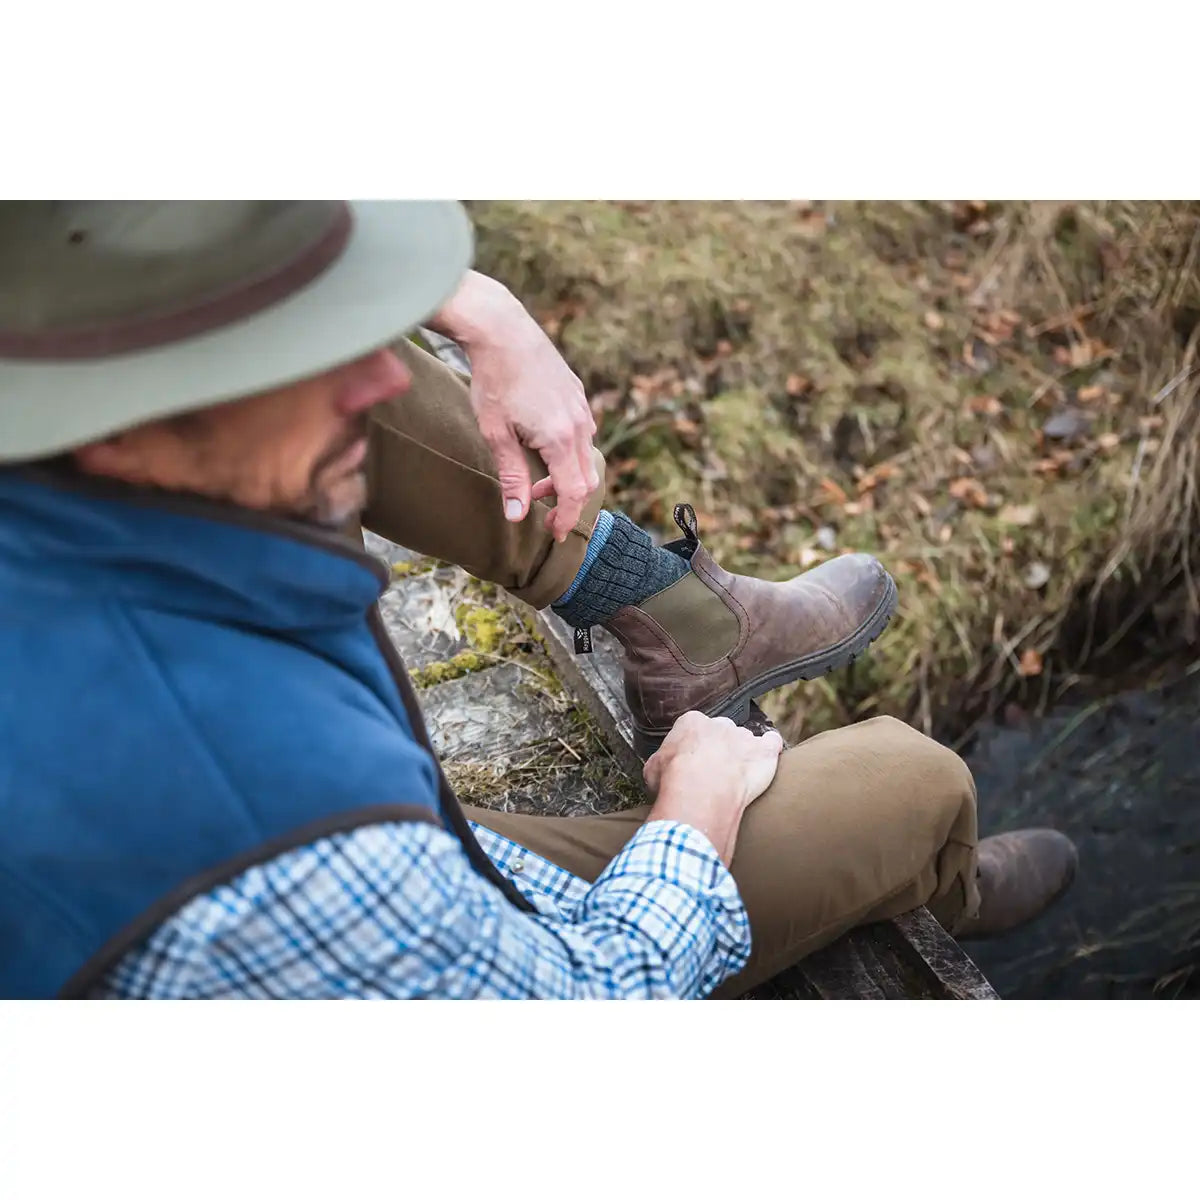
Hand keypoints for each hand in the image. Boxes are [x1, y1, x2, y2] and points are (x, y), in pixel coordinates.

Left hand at [427, 271, 598, 541]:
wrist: (502, 329)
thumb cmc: (493, 381)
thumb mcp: (496, 434)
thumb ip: (511, 477)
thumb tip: (517, 515)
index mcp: (561, 439)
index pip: (574, 493)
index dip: (566, 518)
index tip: (554, 533)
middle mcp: (579, 425)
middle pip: (586, 479)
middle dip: (567, 500)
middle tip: (541, 509)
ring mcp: (581, 408)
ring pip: (586, 456)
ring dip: (567, 475)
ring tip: (537, 477)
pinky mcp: (577, 395)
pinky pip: (582, 434)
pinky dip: (569, 452)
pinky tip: (542, 446)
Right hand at [643, 712, 784, 864]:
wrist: (700, 794)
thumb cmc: (673, 782)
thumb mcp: (652, 769)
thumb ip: (661, 761)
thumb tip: (661, 767)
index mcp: (691, 722)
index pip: (695, 729)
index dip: (695, 748)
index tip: (693, 764)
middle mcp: (720, 724)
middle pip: (723, 732)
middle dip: (720, 749)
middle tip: (715, 773)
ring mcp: (744, 736)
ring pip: (746, 741)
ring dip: (743, 755)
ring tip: (737, 778)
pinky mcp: (764, 751)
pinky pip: (772, 742)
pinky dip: (771, 748)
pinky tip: (767, 759)